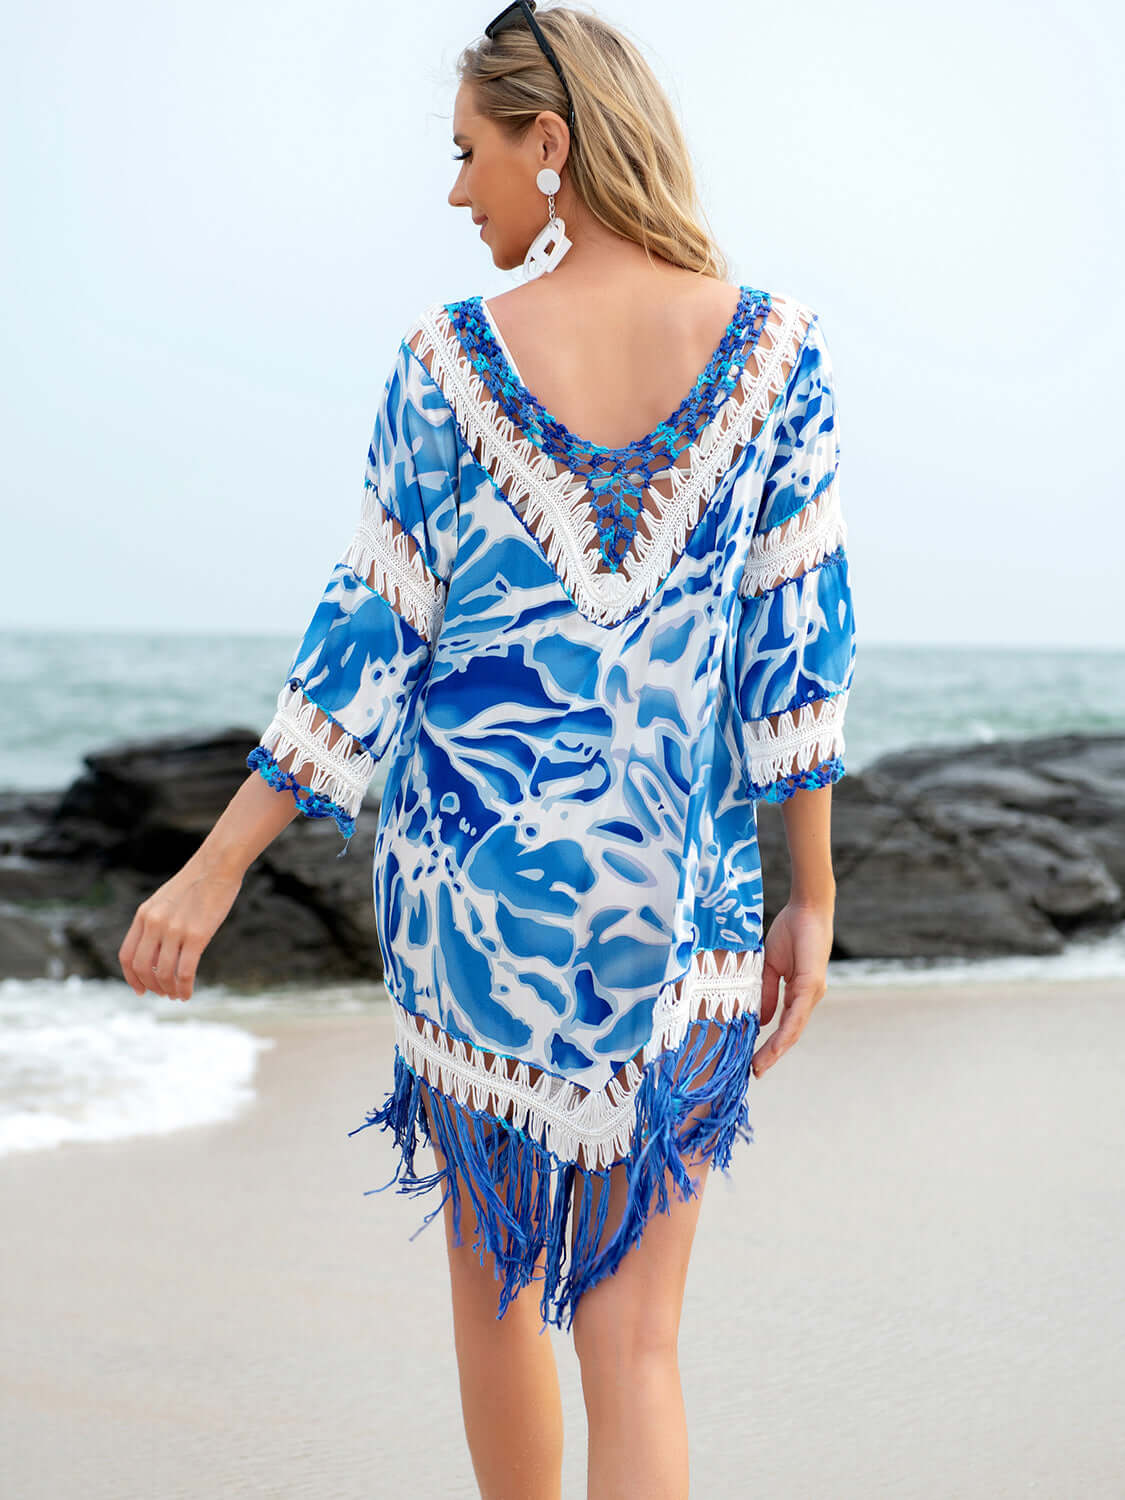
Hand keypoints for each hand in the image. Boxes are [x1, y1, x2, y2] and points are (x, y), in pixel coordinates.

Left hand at [118, 855, 242, 1000]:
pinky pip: (185, 971)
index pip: (127, 955)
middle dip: (151, 986)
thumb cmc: (195, 883)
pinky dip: (185, 988)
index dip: (131, 977)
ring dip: (169, 990)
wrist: (217, 865)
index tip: (140, 990)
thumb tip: (156, 953)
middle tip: (162, 994)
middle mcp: (154, 923)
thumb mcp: (164, 900)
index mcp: (144, 915)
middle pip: (142, 968)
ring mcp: (174, 930)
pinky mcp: (197, 935)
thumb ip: (155, 923)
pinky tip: (188, 993)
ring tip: (177, 995)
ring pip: (163, 973)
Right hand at [751, 899, 834, 1077]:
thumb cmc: (791, 932)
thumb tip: (760, 1021)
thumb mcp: (771, 967)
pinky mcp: (812, 984)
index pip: (784, 1026)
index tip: (754, 1062)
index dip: (771, 1045)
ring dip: (777, 1049)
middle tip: (755, 1072)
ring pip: (794, 1028)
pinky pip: (797, 1012)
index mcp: (798, 994)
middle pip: (790, 1034)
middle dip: (772, 1054)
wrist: (806, 909)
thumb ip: (766, 993)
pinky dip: (786, 1029)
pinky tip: (776, 1042)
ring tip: (760, 1065)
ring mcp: (812, 992)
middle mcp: (808, 998)